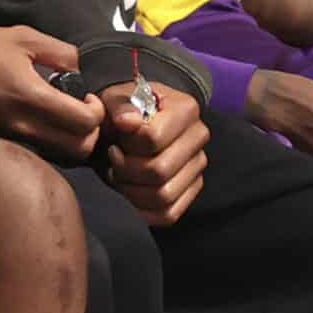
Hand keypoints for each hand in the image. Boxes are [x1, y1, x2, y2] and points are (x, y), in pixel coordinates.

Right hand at [0, 25, 105, 159]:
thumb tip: (89, 67)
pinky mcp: (8, 142)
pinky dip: (59, 144)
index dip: (97, 110)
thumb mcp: (26, 39)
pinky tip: (55, 123)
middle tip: (85, 109)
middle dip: (93, 130)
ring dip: (77, 140)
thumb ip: (63, 53)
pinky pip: (45, 153)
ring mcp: (15, 138)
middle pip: (80, 148)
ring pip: (64, 157)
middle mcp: (25, 125)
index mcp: (32, 97)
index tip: (89, 95)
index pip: (84, 122)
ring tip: (71, 117)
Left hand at [98, 83, 209, 227]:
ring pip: (163, 196)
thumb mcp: (116, 97)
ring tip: (120, 176)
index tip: (116, 140)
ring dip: (131, 192)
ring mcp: (198, 165)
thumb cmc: (124, 109)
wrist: (136, 121)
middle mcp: (199, 137)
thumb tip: (127, 123)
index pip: (152, 139)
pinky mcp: (193, 188)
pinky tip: (128, 195)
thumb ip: (120, 106)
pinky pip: (169, 214)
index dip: (126, 145)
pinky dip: (142, 212)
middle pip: (159, 171)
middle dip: (126, 171)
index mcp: (186, 110)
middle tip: (112, 162)